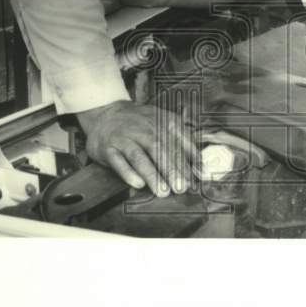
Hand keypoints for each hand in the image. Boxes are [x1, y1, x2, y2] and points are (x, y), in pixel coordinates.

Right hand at [76, 101, 198, 196]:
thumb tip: (200, 165)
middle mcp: (143, 128)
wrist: (105, 115)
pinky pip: (118, 161)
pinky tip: (138, 184)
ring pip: (138, 156)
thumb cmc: (141, 125)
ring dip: (152, 174)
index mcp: (161, 121)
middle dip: (171, 169)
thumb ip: (182, 142)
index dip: (187, 158)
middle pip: (159, 148)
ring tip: (162, 191)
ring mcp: (124, 138)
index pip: (177, 139)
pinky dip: (128, 173)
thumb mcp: (163, 124)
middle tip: (181, 187)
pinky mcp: (108, 148)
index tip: (195, 177)